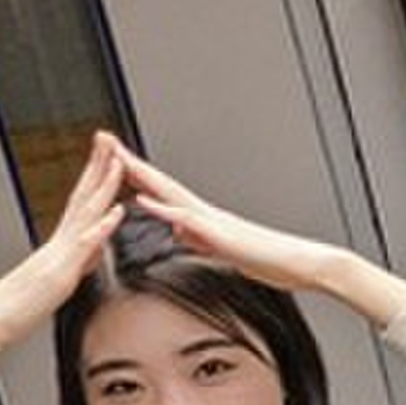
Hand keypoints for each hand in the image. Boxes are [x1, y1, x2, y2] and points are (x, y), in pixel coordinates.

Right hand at [0, 135, 125, 357]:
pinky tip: (117, 211)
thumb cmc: (20, 306)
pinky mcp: (61, 271)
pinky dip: (101, 225)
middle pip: (82, 196)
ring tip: (118, 161)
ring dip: (103, 185)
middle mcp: (58, 241)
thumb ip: (79, 261)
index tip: (107, 156)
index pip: (81, 202)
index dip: (95, 178)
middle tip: (109, 139)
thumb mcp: (60, 280)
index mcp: (59, 244)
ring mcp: (59, 253)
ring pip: (85, 212)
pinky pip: (85, 244)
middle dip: (98, 166)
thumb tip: (95, 251)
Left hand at [111, 140, 405, 323]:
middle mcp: (205, 212)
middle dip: (130, 161)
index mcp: (204, 218)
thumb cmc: (272, 261)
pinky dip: (163, 209)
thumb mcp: (226, 251)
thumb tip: (180, 231)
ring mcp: (213, 221)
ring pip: (169, 193)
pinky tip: (144, 201)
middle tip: (104, 140)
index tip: (113, 159)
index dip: (136, 173)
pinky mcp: (221, 235)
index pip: (162, 190)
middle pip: (159, 182)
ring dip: (141, 175)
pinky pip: (186, 219)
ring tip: (116, 159)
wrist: (302, 264)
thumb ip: (201, 239)